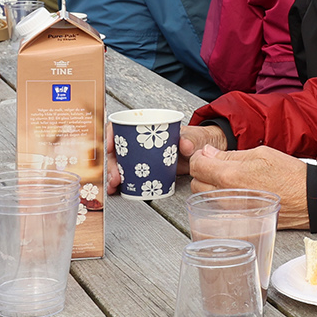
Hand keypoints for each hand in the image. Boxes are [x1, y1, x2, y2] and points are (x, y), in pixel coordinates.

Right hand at [105, 121, 225, 192]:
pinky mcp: (147, 169)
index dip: (111, 135)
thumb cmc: (198, 138)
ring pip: (121, 163)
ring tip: (114, 186)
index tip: (110, 148)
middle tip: (115, 177)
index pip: (122, 126)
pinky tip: (117, 189)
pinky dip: (122, 181)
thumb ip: (191, 139)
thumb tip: (185, 144)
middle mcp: (142, 141)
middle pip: (119, 150)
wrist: (205, 152)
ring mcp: (143, 156)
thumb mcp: (195, 136)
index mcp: (149, 128)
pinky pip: (130, 173)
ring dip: (114, 174)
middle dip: (113, 164)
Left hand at [187, 144, 309, 227]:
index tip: (207, 156)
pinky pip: (219, 211)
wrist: (309, 198)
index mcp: (231, 175)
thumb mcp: (260, 154)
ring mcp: (232, 212)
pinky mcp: (239, 222)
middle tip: (216, 166)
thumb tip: (209, 153)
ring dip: (210, 188)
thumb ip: (230, 155)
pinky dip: (221, 202)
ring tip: (227, 180)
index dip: (200, 157)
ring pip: (206, 200)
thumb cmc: (289, 175)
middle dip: (203, 173)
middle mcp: (227, 197)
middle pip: (196, 184)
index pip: (197, 166)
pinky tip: (234, 195)